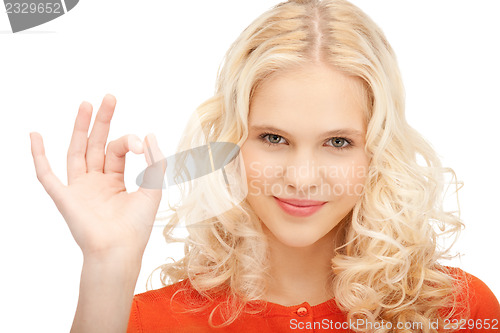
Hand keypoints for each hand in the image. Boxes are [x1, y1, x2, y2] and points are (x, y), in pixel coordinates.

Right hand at [29, 94, 166, 259]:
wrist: (119, 251)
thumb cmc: (136, 227)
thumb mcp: (152, 190)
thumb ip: (154, 163)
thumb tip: (149, 135)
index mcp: (115, 180)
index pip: (118, 151)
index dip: (129, 142)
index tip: (141, 144)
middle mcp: (96, 181)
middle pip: (96, 144)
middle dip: (102, 121)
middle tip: (110, 98)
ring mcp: (79, 188)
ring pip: (76, 152)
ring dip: (79, 129)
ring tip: (85, 104)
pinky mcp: (65, 197)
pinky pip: (47, 175)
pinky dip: (38, 156)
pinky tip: (34, 136)